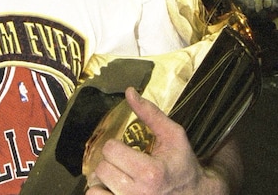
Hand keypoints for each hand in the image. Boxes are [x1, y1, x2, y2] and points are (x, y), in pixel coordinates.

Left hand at [84, 87, 231, 194]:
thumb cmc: (183, 165)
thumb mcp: (173, 135)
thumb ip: (150, 113)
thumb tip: (129, 92)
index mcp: (150, 172)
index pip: (110, 150)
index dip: (116, 146)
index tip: (127, 149)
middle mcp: (139, 193)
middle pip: (102, 169)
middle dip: (110, 162)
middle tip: (123, 162)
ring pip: (94, 189)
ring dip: (102, 180)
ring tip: (117, 176)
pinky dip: (101, 193)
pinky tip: (114, 188)